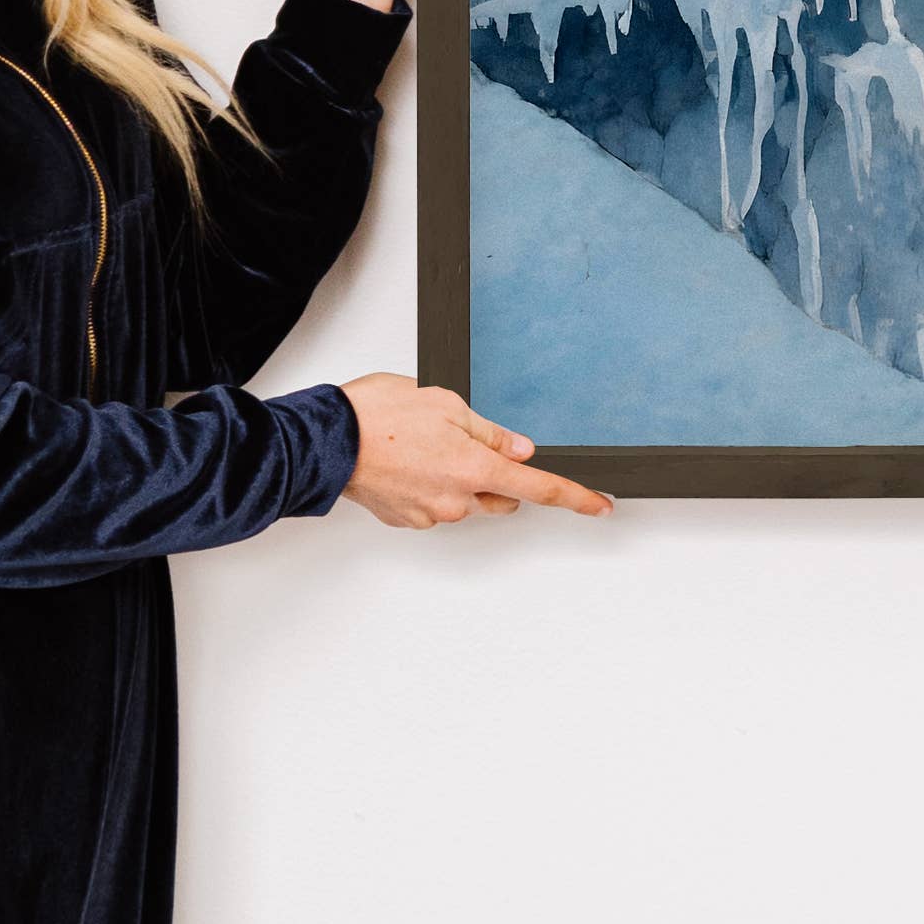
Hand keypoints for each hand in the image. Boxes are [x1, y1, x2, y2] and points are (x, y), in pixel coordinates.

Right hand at [338, 373, 615, 528]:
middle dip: (498, 475)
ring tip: (425, 445)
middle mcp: (456, 500)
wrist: (323, 441)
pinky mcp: (405, 519)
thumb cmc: (377, 415)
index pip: (539, 487)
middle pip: (501, 496)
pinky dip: (431, 486)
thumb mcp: (447, 404)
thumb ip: (490, 432)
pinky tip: (409, 461)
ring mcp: (429, 514)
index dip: (575, 497)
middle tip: (467, 442)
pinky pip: (435, 504)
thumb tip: (519, 449)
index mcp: (474, 469)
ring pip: (466, 501)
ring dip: (459, 478)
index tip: (600, 507)